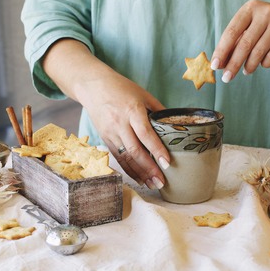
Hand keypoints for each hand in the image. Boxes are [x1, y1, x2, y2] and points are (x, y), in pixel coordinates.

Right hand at [82, 72, 169, 188]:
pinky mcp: (105, 138)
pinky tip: (140, 178)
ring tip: (153, 184)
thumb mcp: (144, 95)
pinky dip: (129, 169)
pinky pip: (118, 157)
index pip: (145, 133)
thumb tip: (176, 125)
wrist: (93, 86)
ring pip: (126, 157)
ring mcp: (111, 132)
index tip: (167, 162)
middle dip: (149, 168)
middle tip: (162, 181)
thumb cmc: (122, 88)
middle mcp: (120, 123)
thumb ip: (159, 111)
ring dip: (140, 173)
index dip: (157, 149)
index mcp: (132, 110)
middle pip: (135, 150)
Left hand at [211, 0, 269, 81]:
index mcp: (250, 8)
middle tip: (226, 78)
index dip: (221, 50)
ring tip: (246, 71)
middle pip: (244, 45)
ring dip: (249, 66)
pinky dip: (264, 64)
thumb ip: (235, 43)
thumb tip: (220, 64)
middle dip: (233, 64)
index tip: (214, 66)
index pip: (231, 32)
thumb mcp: (250, 28)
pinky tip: (263, 62)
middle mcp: (264, 12)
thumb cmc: (266, 26)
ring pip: (258, 53)